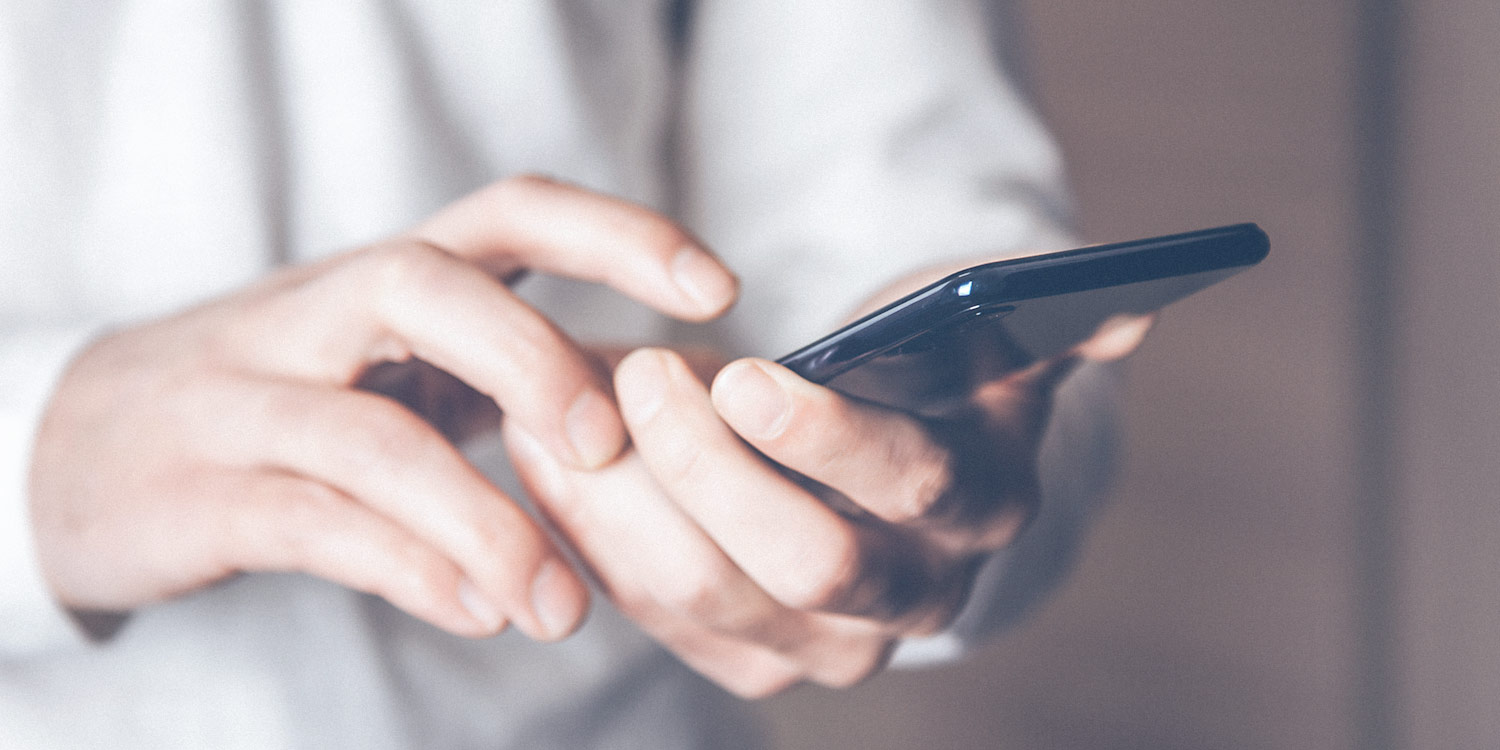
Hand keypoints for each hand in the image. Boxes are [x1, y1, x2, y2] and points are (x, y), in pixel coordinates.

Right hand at [27, 176, 737, 640]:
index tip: (719, 288)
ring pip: (369, 435)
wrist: (73, 446)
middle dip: (536, 359)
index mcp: (384, 281)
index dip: (617, 234)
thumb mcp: (386, 362)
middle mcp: (316, 317)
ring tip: (562, 607)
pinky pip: (310, 523)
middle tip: (610, 452)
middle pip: (426, 285)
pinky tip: (478, 613)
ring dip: (484, 520)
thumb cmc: (279, 404)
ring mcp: (248, 402)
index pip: (508, 212)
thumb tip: (656, 422)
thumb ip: (501, 376)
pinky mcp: (198, 495)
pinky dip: (406, 569)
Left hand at [504, 278, 1147, 696]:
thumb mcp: (986, 346)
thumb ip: (1049, 325)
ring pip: (703, 593)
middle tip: (639, 375)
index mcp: (980, 505)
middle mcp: (913, 594)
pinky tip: (551, 460)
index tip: (738, 372)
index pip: (907, 485)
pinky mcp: (747, 662)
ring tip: (559, 406)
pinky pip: (649, 610)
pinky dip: (590, 534)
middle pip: (799, 562)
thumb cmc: (925, 384)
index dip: (822, 435)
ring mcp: (825, 646)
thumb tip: (1130, 315)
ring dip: (618, 497)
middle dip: (705, 468)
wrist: (886, 480)